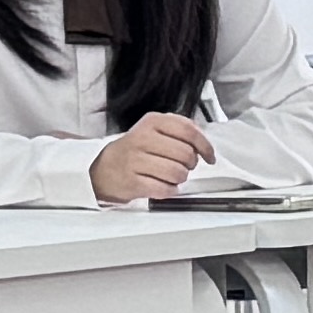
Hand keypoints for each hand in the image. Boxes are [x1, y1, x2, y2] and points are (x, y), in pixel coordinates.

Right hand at [93, 116, 213, 202]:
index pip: (188, 130)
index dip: (204, 145)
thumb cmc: (133, 151)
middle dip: (191, 164)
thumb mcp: (153, 130)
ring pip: (177, 173)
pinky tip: (164, 186)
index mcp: (152, 122)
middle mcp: (142, 138)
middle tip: (184, 166)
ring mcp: (136, 161)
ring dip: (180, 178)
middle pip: (185, 154)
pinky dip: (170, 190)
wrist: (102, 170)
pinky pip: (165, 189)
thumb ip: (179, 129)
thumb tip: (202, 140)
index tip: (209, 156)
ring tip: (171, 176)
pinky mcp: (133, 182)